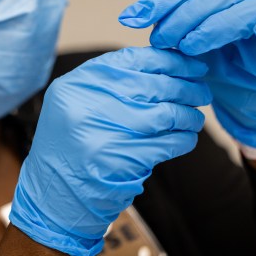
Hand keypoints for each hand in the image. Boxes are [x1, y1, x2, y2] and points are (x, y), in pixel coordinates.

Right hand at [9, 47, 211, 255]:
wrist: (54, 196)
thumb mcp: (77, 103)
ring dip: (188, 115)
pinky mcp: (122, 161)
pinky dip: (184, 139)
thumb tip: (166, 64)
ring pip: (166, 114)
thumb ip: (111, 82)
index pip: (134, 59)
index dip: (170, 60)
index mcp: (78, 84)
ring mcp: (104, 133)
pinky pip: (167, 144)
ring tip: (195, 117)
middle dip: (186, 87)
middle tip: (202, 91)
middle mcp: (88, 104)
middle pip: (154, 85)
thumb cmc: (71, 146)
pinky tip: (187, 138)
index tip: (191, 65)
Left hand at [118, 0, 255, 153]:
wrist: (252, 101)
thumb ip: (170, 19)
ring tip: (192, 46)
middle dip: (185, 16)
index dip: (162, 0)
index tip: (132, 18)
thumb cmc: (222, 65)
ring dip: (218, 25)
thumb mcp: (189, 43)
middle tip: (162, 40)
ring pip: (252, 7)